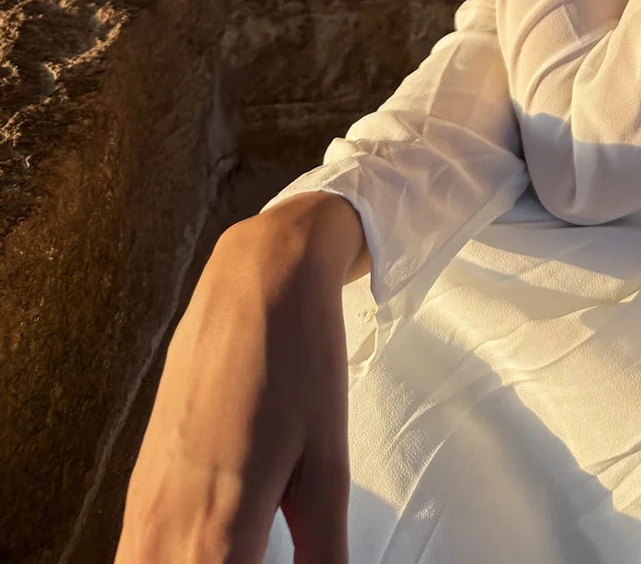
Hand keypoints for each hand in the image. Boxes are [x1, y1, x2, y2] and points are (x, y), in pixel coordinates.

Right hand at [116, 197, 363, 562]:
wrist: (256, 281)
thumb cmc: (301, 366)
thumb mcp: (329, 466)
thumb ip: (324, 551)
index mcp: (218, 535)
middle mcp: (164, 530)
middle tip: (261, 551)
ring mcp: (142, 506)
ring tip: (239, 549)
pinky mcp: (138, 483)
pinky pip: (134, 555)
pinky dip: (163, 562)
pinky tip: (203, 550)